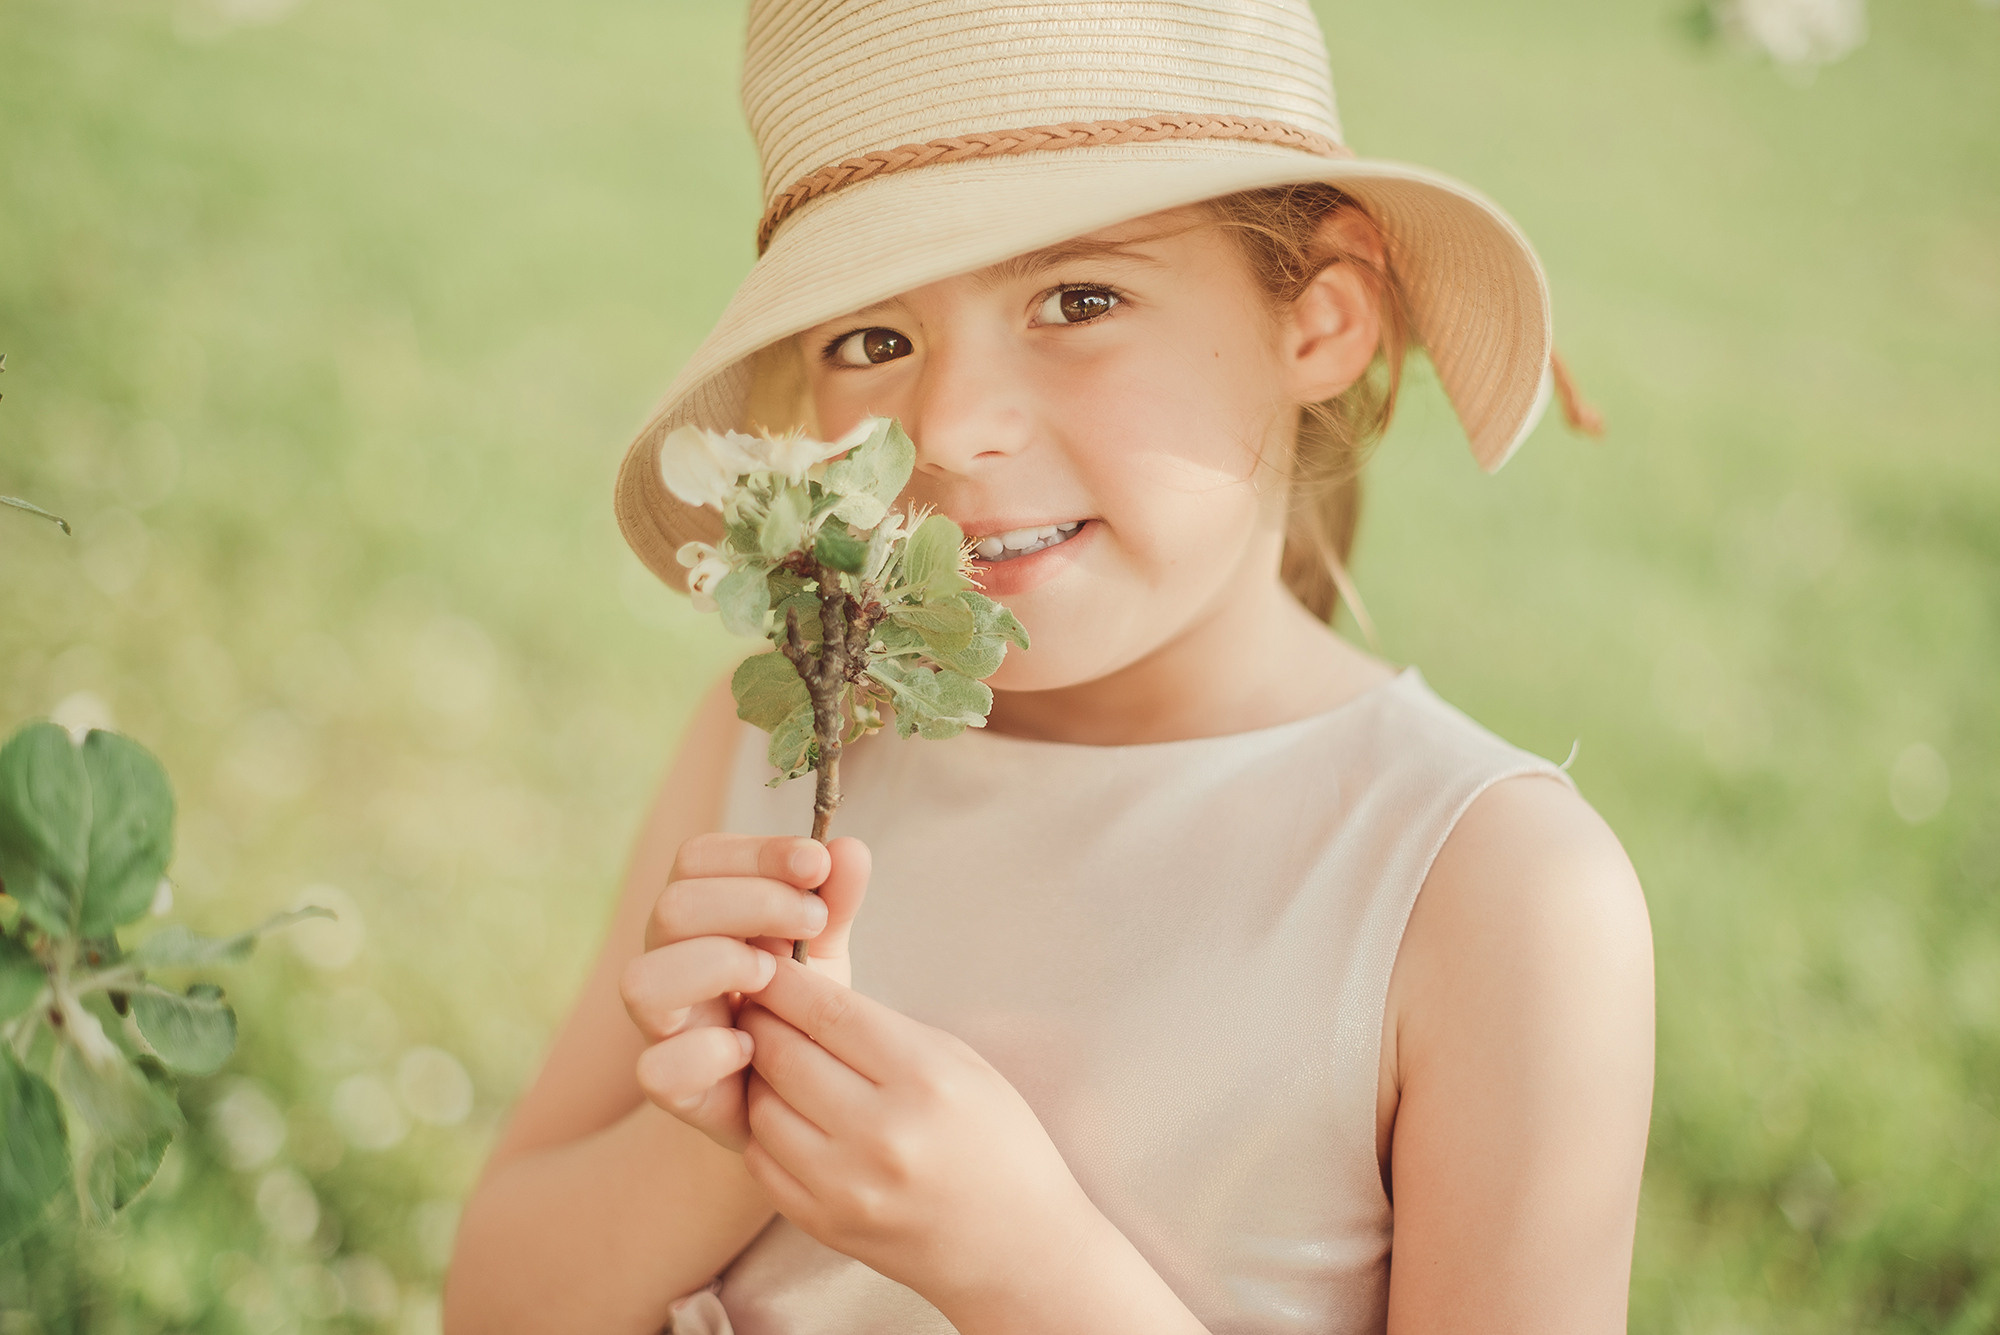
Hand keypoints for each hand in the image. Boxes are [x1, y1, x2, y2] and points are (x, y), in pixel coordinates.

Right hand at [620, 833, 870, 1150]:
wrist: (802, 1090)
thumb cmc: (801, 1002)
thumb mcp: (823, 945)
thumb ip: (835, 900)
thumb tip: (850, 849)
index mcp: (697, 914)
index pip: (696, 860)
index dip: (755, 853)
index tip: (816, 864)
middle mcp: (667, 961)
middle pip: (672, 908)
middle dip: (752, 904)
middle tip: (813, 922)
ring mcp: (661, 1025)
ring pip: (644, 981)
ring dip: (718, 966)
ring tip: (776, 976)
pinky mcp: (670, 1086)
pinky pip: (656, 1069)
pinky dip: (707, 1053)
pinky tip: (755, 1045)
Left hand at [736, 956, 1104, 1314]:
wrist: (1018, 1248)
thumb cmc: (997, 1143)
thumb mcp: (961, 1065)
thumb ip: (883, 1030)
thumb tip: (805, 993)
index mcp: (924, 1079)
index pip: (828, 1012)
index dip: (783, 981)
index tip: (763, 964)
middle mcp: (882, 1132)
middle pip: (784, 1054)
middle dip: (759, 1020)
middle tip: (751, 1004)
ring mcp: (848, 1185)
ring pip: (762, 1107)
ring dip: (756, 1076)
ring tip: (768, 1059)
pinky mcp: (824, 1224)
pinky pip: (762, 1161)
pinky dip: (763, 1130)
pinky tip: (782, 1113)